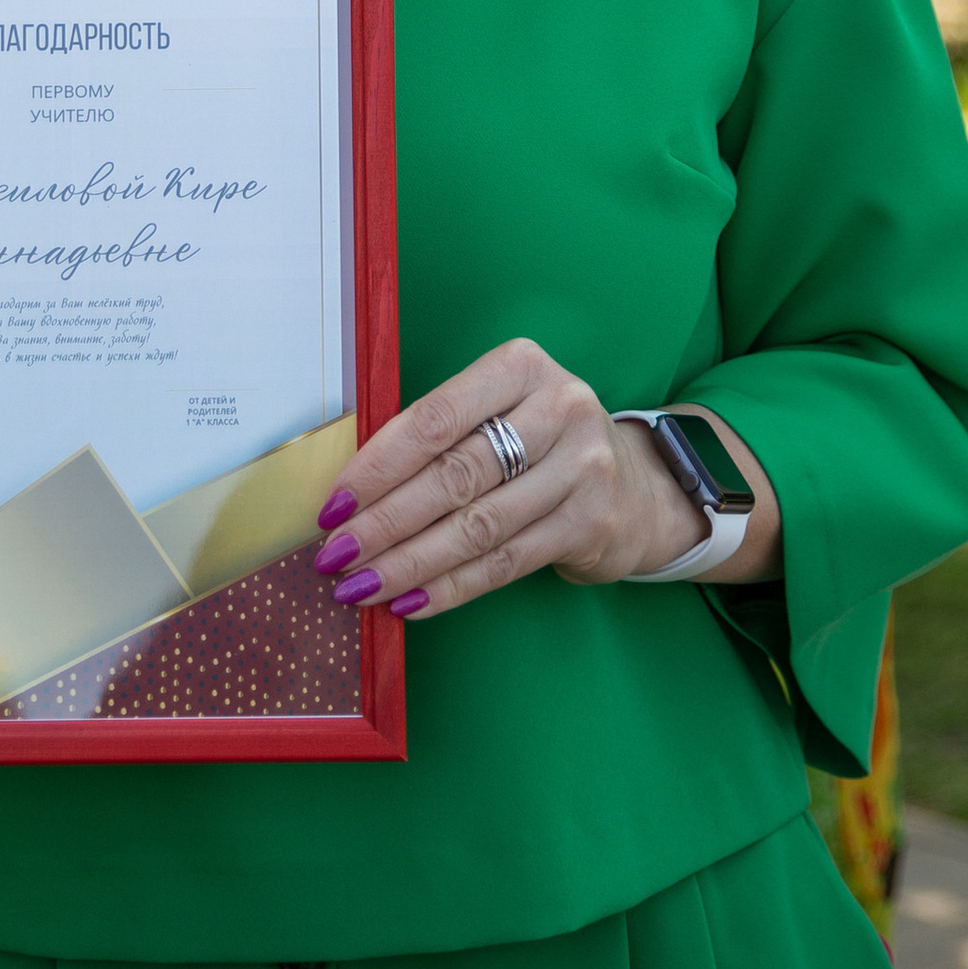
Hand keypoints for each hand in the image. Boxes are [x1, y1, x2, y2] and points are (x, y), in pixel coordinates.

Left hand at [313, 340, 764, 619]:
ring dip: (410, 563)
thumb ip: (438, 435)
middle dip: (385, 522)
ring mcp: (582, 468)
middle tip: (336, 556)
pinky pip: (505, 563)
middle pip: (454, 475)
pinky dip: (451, 586)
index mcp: (520, 366)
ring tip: (360, 586)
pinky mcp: (592, 523)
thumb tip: (350, 492)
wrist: (634, 485)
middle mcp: (559, 408)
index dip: (378, 466)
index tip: (333, 505)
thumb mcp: (498, 411)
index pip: (435, 419)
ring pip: (478, 526)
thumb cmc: (536, 443)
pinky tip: (410, 602)